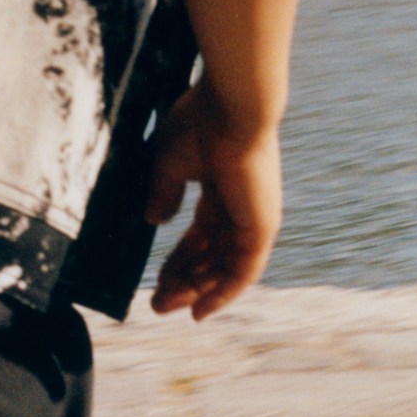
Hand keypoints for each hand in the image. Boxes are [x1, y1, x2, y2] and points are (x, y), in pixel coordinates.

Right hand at [145, 80, 282, 320]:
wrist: (232, 106)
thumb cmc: (201, 121)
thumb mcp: (170, 162)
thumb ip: (164, 191)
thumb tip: (154, 220)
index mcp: (222, 185)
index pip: (201, 232)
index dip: (180, 257)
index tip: (158, 280)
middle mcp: (242, 204)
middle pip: (211, 253)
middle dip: (184, 279)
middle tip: (157, 303)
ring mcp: (254, 216)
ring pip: (225, 266)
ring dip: (197, 290)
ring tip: (165, 307)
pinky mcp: (262, 226)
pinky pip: (244, 270)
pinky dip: (224, 292)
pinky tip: (200, 310)